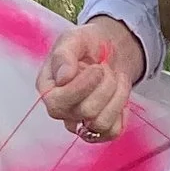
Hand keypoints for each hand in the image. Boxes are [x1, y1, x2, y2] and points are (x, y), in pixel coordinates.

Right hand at [38, 16, 148, 142]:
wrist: (108, 50)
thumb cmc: (86, 45)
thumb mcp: (73, 39)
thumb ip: (64, 55)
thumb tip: (63, 78)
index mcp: (47, 88)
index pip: (57, 103)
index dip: (81, 88)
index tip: (97, 68)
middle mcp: (60, 109)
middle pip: (86, 112)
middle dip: (105, 86)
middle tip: (106, 68)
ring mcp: (79, 121)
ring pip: (101, 123)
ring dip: (117, 96)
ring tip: (115, 78)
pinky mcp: (98, 129)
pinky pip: (112, 132)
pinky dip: (121, 111)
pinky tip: (118, 94)